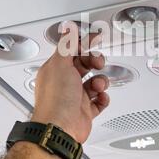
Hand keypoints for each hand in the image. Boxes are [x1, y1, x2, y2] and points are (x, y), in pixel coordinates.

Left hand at [31, 22, 109, 143]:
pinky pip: (99, 101)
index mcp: (56, 70)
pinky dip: (103, 98)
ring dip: (100, 81)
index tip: (95, 37)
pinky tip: (100, 97)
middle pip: (84, 65)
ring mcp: (75, 97)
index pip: (71, 51)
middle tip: (98, 63)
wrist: (60, 128)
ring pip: (94, 83)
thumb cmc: (56, 100)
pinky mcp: (84, 111)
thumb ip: (66, 45)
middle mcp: (64, 83)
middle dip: (94, 62)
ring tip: (98, 86)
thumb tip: (68, 29)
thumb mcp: (60, 64)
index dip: (84, 43)